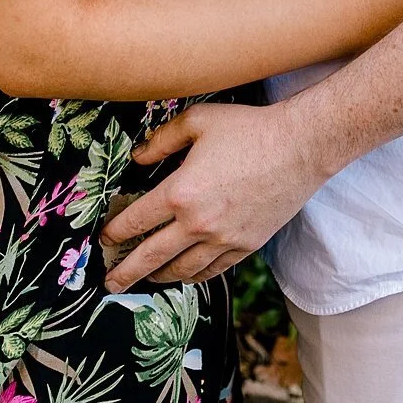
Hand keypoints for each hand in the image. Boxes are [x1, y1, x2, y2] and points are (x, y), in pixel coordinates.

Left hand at [99, 99, 323, 292]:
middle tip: (109, 282)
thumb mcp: (197, 121)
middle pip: (152, 256)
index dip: (115, 232)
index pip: (136, 220)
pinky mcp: (246, 246)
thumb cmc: (248, 129)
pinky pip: (212, 271)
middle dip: (126, 271)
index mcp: (180, 193)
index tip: (103, 240)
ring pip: (182, 270)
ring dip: (158, 277)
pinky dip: (193, 277)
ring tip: (144, 280)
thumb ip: (161, 140)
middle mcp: (198, 224)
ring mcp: (224, 240)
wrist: (300, 147)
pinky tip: (184, 275)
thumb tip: (138, 156)